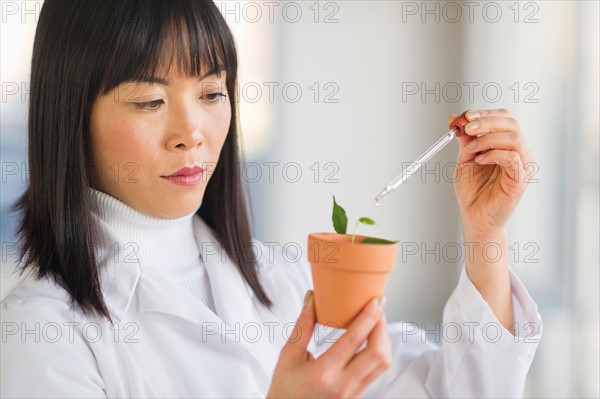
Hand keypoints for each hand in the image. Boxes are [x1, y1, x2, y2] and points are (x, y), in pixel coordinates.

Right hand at [267, 292, 390, 398]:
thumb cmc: (284, 388)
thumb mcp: (288, 355)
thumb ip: (303, 325)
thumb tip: (312, 298)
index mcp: (323, 373)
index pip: (354, 340)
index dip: (369, 317)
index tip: (375, 301)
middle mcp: (342, 385)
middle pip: (378, 353)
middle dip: (382, 326)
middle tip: (378, 308)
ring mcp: (352, 393)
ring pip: (382, 364)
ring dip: (383, 339)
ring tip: (375, 321)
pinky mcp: (357, 395)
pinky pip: (376, 371)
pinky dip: (378, 351)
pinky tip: (370, 340)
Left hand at [449, 109, 534, 237]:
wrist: (474, 217)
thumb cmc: (473, 191)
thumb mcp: (466, 158)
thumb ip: (465, 139)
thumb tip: (456, 117)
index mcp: (508, 145)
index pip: (504, 119)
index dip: (486, 114)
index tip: (466, 116)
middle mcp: (520, 153)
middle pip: (511, 124)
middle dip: (486, 122)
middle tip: (467, 127)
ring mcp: (523, 166)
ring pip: (513, 138)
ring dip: (487, 139)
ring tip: (471, 149)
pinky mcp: (521, 180)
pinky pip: (513, 158)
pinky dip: (493, 154)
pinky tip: (480, 161)